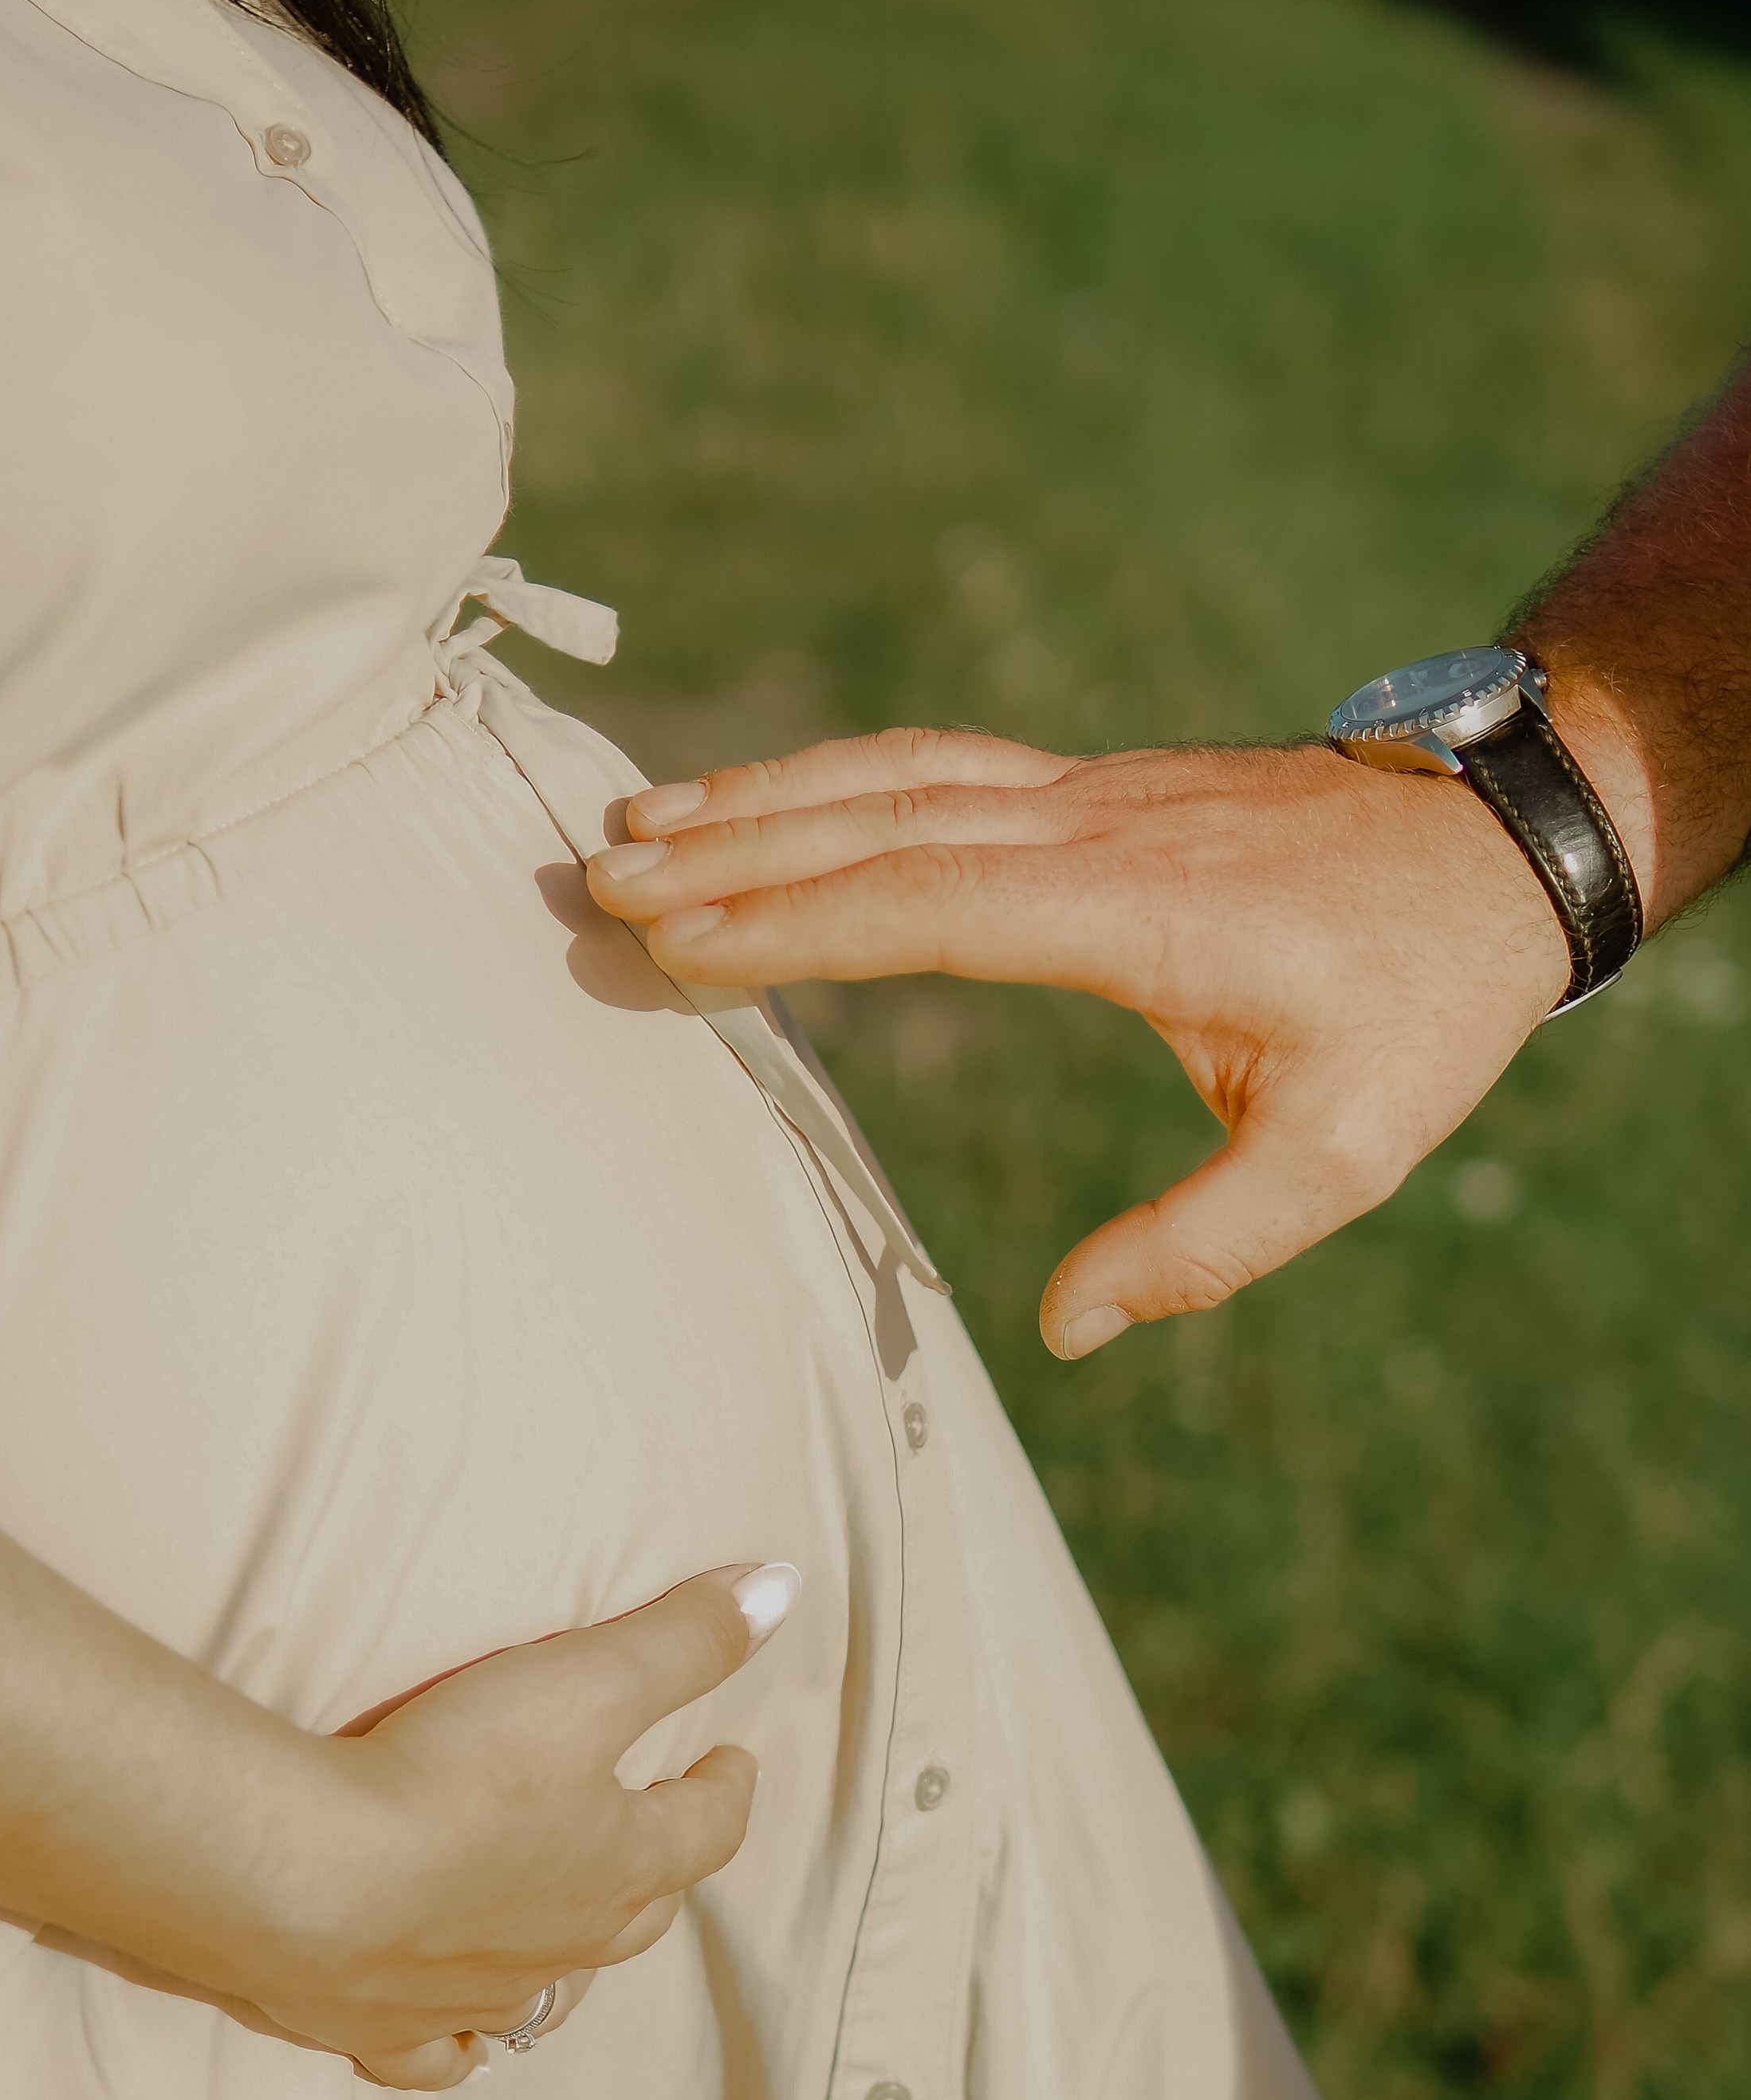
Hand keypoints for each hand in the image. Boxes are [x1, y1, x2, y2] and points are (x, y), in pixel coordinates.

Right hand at [246, 1561, 797, 2090]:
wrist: (309, 1877)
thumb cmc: (459, 1773)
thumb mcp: (588, 1678)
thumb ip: (685, 1638)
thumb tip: (782, 1591)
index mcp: (622, 1865)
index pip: (705, 1828)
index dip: (726, 1789)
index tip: (733, 1758)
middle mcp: (565, 1945)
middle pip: (637, 1915)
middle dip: (659, 1873)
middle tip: (660, 1834)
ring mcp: (475, 1996)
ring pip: (550, 1995)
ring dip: (573, 1965)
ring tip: (577, 1940)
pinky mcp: (386, 2028)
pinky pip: (442, 2056)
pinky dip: (462, 2047)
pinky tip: (465, 2045)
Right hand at [587, 730, 1576, 1349]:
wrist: (1500, 845)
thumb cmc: (1423, 1004)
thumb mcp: (1345, 1154)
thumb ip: (1205, 1246)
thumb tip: (1070, 1333)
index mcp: (1141, 910)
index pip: (932, 902)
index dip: (798, 920)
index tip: (677, 935)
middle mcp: (1097, 826)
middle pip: (883, 820)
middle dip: (734, 846)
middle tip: (599, 871)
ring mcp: (1093, 792)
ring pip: (899, 774)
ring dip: (765, 792)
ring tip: (640, 815)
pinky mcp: (1097, 788)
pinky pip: (937, 766)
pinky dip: (834, 776)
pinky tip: (769, 801)